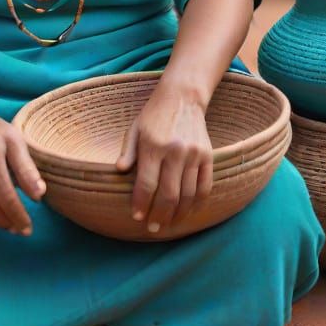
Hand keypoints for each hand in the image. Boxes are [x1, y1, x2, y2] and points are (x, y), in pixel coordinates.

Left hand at [115, 88, 212, 234]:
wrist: (182, 97)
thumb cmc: (153, 115)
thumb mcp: (135, 129)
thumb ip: (128, 151)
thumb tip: (118, 171)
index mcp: (153, 146)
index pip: (147, 183)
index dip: (141, 204)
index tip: (137, 217)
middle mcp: (175, 151)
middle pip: (169, 194)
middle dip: (160, 216)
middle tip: (153, 228)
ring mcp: (194, 154)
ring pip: (188, 194)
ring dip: (178, 214)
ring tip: (169, 224)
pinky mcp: (208, 156)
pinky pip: (205, 187)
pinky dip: (197, 203)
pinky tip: (188, 211)